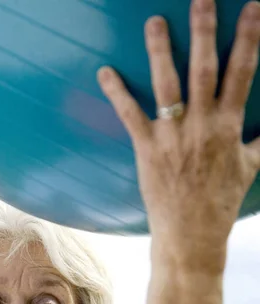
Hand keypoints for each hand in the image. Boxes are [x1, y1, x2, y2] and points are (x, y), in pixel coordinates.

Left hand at [98, 0, 259, 274]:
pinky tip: (104, 71)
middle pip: (204, 69)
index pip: (242, 73)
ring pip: (168, 85)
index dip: (248, 38)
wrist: (191, 235)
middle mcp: (202, 126)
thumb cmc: (220, 203)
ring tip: (154, 21)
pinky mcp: (147, 150)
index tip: (251, 8)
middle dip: (205, 30)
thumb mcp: (249, 169)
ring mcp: (173, 137)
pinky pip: (130, 115)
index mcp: (228, 126)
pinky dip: (117, 93)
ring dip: (161, 50)